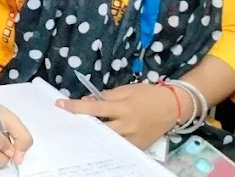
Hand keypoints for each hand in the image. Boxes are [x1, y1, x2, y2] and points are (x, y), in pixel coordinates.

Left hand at [59, 82, 180, 148]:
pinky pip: (119, 146)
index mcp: (123, 107)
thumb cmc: (149, 94)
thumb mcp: (127, 89)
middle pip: (98, 128)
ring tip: (83, 130)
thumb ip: (106, 96)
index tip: (60, 104)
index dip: (75, 106)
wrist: (174, 106)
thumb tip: (87, 101)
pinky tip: (100, 138)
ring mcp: (132, 138)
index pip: (94, 107)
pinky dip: (109, 142)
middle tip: (69, 122)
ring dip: (94, 134)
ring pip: (107, 139)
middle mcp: (127, 125)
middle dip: (83, 125)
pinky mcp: (138, 146)